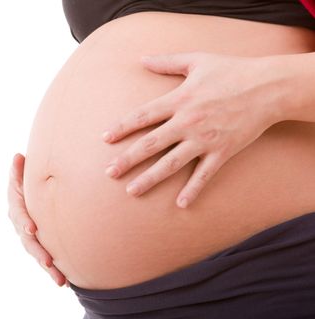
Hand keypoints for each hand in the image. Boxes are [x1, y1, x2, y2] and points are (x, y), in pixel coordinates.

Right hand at [7, 153, 67, 286]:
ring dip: (49, 268)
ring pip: (38, 255)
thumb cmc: (26, 182)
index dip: (24, 222)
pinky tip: (67, 282)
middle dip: (39, 253)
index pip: (19, 215)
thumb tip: (18, 156)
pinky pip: (47, 259)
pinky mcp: (41, 245)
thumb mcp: (21, 176)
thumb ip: (18, 170)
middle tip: (49, 262)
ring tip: (61, 281)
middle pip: (28, 242)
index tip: (31, 229)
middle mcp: (21, 226)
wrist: (30, 193)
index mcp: (16, 208)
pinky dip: (55, 271)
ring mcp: (31, 238)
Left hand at [102, 51, 281, 207]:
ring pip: (171, 163)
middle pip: (151, 144)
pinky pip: (204, 175)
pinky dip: (193, 190)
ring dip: (150, 178)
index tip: (105, 138)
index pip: (143, 116)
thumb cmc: (231, 71)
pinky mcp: (222, 152)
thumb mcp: (197, 60)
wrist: (269, 87)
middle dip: (128, 159)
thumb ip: (167, 62)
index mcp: (179, 99)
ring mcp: (204, 140)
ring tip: (131, 191)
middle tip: (109, 172)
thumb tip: (141, 59)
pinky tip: (181, 204)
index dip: (122, 127)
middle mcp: (187, 122)